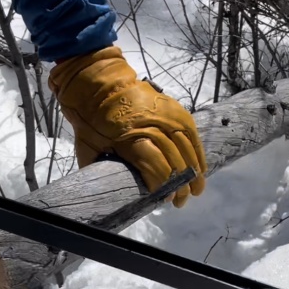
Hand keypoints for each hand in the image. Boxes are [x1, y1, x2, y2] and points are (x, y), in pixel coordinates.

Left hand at [49, 46, 207, 206]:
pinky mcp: (174, 109)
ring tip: (197, 190)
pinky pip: (191, 133)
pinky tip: (200, 167)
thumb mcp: (88, 149)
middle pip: (175, 162)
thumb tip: (109, 191)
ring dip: (194, 172)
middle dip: (180, 185)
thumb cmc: (90, 122)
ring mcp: (166, 116)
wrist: (98, 85)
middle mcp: (153, 127)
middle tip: (181, 202)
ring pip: (187, 148)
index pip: (157, 168)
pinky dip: (197, 151)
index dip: (164, 186)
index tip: (164, 200)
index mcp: (131, 140)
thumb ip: (101, 169)